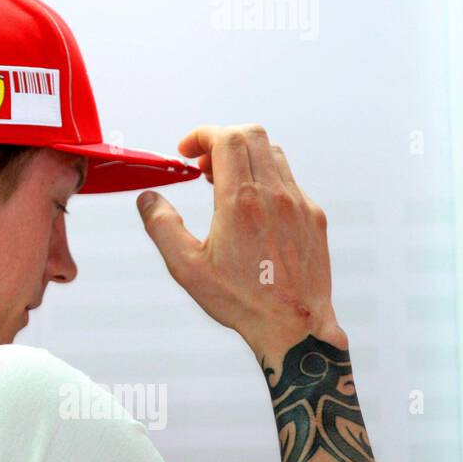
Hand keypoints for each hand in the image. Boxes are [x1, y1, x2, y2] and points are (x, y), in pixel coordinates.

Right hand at [135, 124, 346, 358]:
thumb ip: (162, 226)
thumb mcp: (187, 267)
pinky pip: (288, 179)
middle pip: (251, 135)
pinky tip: (250, 207)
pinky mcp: (314, 217)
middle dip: (221, 139)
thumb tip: (148, 199)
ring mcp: (299, 204)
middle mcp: (275, 195)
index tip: (186, 150)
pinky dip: (265, 177)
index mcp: (242, 202)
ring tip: (223, 183)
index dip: (201, 134)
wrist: (294, 327)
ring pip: (273, 153)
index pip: (226, 139)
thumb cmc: (242, 301)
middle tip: (201, 164)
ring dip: (244, 157)